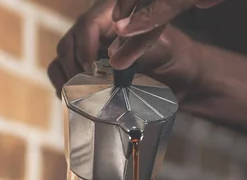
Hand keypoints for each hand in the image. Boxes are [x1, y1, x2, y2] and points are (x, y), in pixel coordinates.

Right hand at [48, 0, 223, 97]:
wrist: (184, 79)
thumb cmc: (177, 59)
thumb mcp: (163, 49)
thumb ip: (139, 46)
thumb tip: (112, 52)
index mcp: (116, 15)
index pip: (89, 23)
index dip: (85, 46)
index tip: (90, 68)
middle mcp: (99, 28)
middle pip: (70, 40)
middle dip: (72, 64)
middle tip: (83, 87)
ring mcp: (91, 47)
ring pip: (63, 55)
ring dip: (64, 75)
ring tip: (75, 94)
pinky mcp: (87, 67)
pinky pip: (63, 70)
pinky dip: (62, 84)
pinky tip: (69, 97)